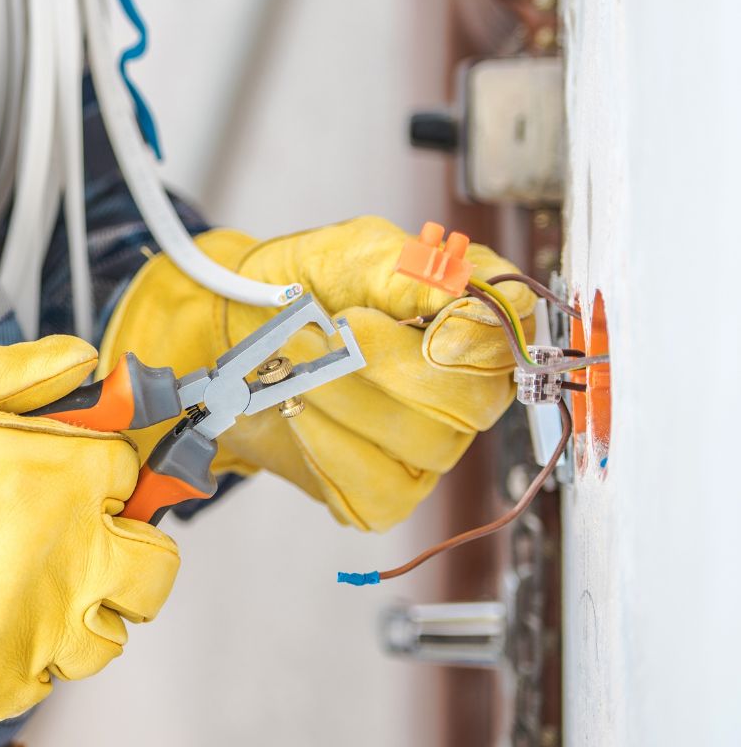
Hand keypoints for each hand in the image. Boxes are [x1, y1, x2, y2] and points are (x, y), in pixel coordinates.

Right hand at [0, 338, 178, 746]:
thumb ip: (11, 374)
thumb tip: (76, 361)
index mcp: (61, 474)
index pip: (131, 475)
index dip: (102, 477)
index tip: (81, 482)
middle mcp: (68, 555)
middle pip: (153, 570)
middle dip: (125, 554)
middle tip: (76, 546)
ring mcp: (37, 629)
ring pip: (106, 638)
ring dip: (76, 615)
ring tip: (17, 594)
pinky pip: (41, 684)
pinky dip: (17, 662)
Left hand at [101, 216, 535, 530]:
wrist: (236, 334)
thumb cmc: (303, 287)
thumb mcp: (350, 253)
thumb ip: (403, 266)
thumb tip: (455, 286)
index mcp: (472, 321)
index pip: (510, 334)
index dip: (470, 330)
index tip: (414, 311)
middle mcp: (466, 390)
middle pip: (468, 401)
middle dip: (382, 365)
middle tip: (322, 332)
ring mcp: (430, 447)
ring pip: (421, 444)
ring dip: (341, 399)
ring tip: (293, 364)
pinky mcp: (386, 492)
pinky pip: (378, 490)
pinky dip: (326, 448)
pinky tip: (297, 413)